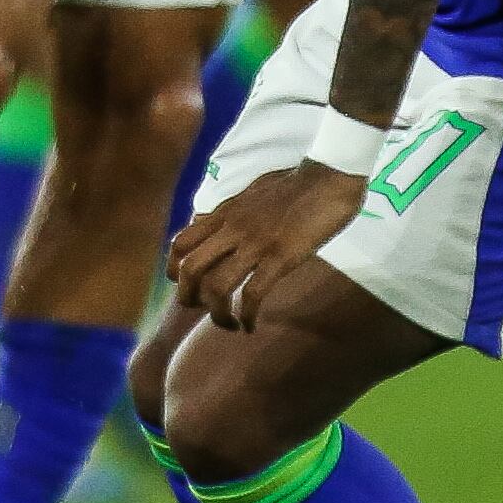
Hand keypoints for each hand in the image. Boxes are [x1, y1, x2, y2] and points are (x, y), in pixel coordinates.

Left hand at [167, 164, 367, 331]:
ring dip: (217, 313)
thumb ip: (232, 213)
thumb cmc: (294, 183)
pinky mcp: (280, 256)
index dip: (174, 270)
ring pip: (216, 286)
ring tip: (227, 324)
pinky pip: (253, 293)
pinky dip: (247, 315)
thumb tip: (217, 226)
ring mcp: (254, 243)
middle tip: (200, 311)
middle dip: (188, 297)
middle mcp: (231, 229)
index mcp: (224, 214)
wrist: (328, 176)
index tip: (186, 285)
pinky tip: (251, 325)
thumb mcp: (251, 194)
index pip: (180, 243)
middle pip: (190, 269)